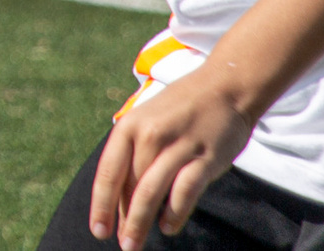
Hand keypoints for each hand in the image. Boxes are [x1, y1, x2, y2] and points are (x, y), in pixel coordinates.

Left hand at [89, 68, 254, 249]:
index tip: (98, 230)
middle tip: (123, 245)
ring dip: (142, 222)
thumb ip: (134, 156)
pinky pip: (184, 191)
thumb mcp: (148, 123)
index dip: (101, 204)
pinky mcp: (205, 157)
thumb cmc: (180, 111)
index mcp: (129, 126)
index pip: (109, 172)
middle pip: (130, 186)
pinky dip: (174, 212)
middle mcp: (150, 135)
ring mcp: (178, 145)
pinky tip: (168, 227)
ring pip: (152, 192)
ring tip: (135, 243)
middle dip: (124, 220)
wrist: (224, 87)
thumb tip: (119, 200)